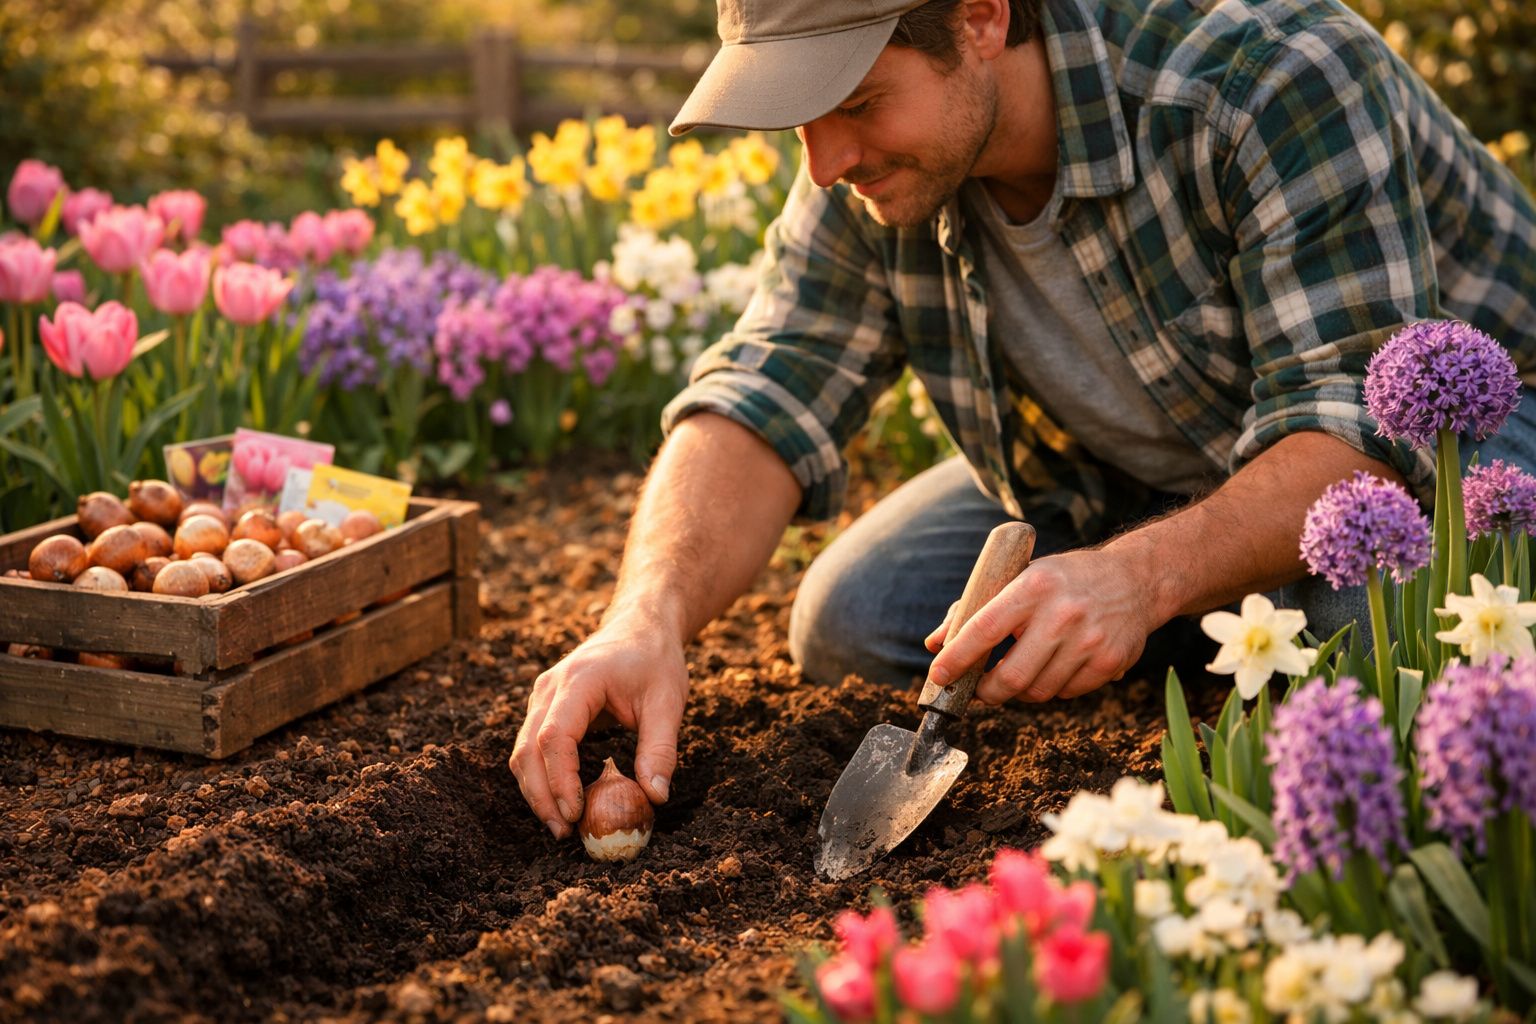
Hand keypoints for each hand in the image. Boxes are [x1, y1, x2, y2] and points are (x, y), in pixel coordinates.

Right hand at [509, 617, 687, 838]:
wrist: (641, 626)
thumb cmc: (656, 660)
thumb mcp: (668, 702)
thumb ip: (660, 749)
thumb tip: (655, 798)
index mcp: (580, 679)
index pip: (554, 736)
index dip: (560, 779)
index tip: (576, 813)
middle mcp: (550, 686)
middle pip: (528, 748)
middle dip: (541, 795)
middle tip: (564, 832)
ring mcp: (542, 695)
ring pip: (523, 751)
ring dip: (536, 791)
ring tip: (562, 826)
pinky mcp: (544, 706)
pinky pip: (532, 746)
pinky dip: (541, 777)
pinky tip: (562, 802)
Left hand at [924, 548, 1158, 703]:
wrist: (1135, 579)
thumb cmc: (1064, 580)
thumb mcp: (1021, 577)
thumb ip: (974, 610)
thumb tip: (933, 643)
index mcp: (1034, 586)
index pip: (984, 629)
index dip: (957, 657)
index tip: (938, 675)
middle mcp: (1063, 614)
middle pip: (1012, 676)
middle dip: (987, 692)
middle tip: (979, 690)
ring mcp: (1090, 641)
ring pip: (1038, 691)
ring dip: (1021, 691)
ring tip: (1021, 673)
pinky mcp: (1110, 662)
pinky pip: (1066, 693)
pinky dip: (1052, 688)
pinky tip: (1055, 668)